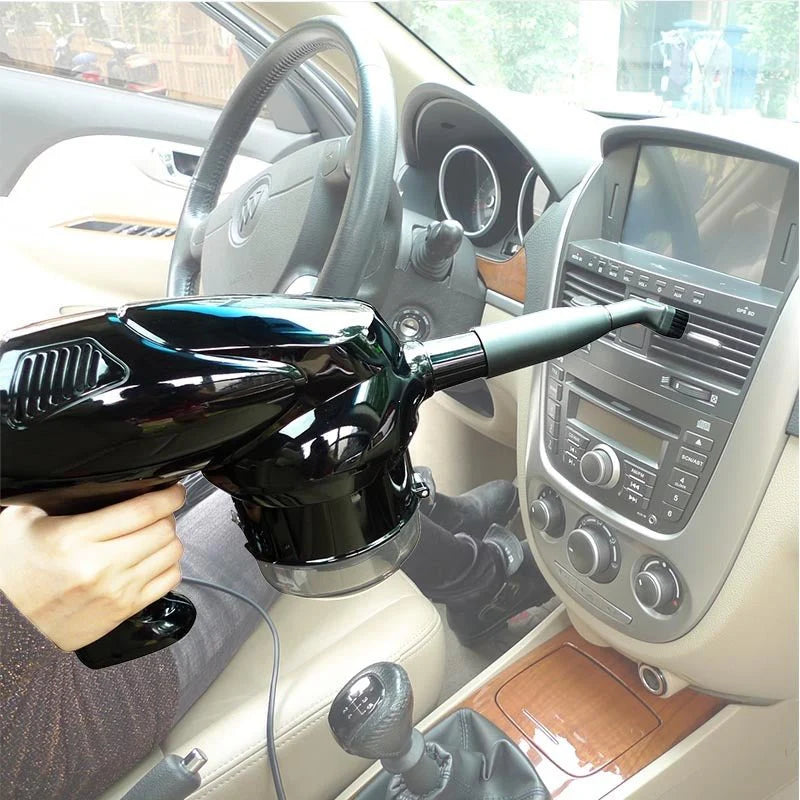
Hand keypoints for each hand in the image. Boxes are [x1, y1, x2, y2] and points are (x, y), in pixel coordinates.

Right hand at [0, 484, 185, 650]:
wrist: (6, 623)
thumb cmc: (11, 573)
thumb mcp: (23, 522)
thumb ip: (59, 497)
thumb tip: (98, 480)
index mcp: (75, 538)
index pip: (142, 510)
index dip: (167, 495)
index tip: (173, 490)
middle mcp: (100, 567)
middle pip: (162, 530)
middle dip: (167, 514)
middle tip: (160, 510)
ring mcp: (115, 591)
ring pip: (171, 555)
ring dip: (169, 539)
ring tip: (156, 533)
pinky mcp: (123, 611)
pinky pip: (169, 582)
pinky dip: (169, 566)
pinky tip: (154, 559)